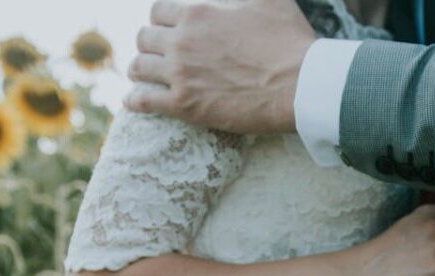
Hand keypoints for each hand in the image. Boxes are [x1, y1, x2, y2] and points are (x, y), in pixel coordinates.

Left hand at [126, 0, 315, 132]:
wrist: (300, 85)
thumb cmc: (289, 41)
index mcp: (197, 12)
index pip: (158, 11)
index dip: (162, 22)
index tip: (168, 32)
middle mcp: (182, 40)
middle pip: (144, 38)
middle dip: (150, 46)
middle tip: (158, 56)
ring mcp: (180, 74)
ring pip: (139, 68)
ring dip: (140, 71)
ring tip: (144, 78)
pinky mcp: (184, 105)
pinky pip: (143, 101)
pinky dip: (135, 101)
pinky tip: (134, 102)